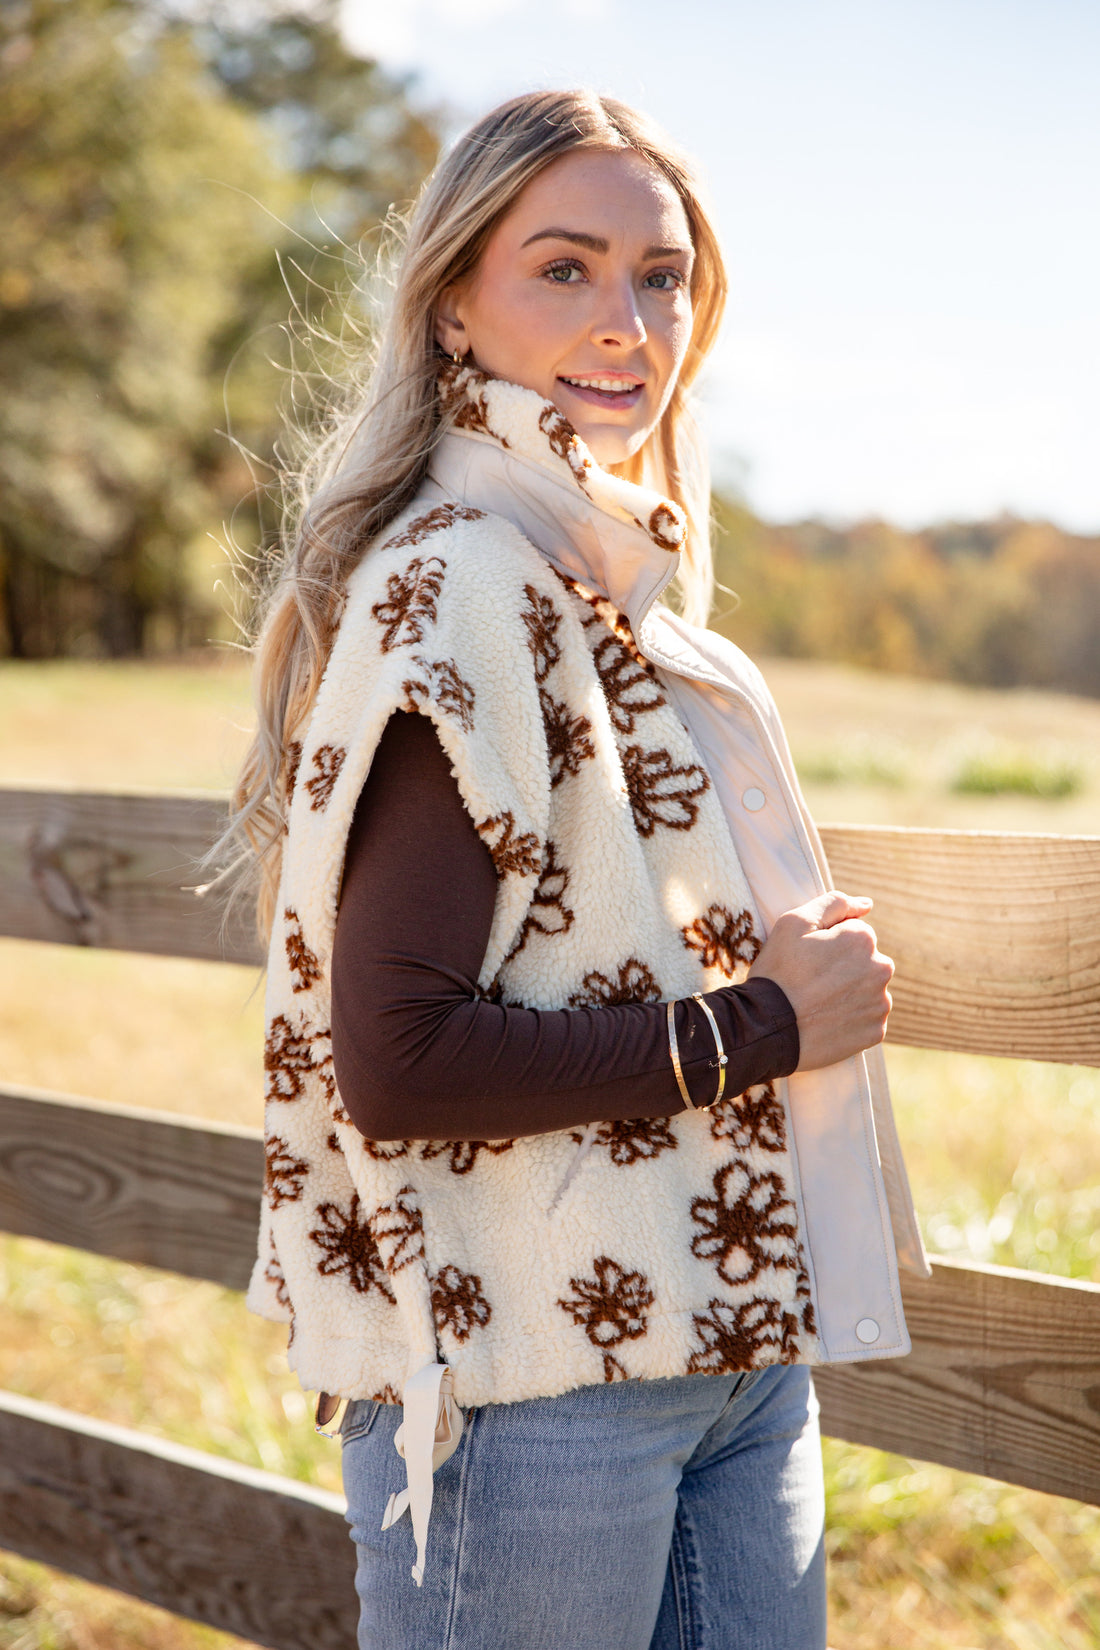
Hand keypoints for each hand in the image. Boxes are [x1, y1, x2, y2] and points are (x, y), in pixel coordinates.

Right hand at [747, 890, 893, 1070]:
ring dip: (849, 993)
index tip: (808, 960)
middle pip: (865, 962)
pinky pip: (866, 1019)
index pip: (854, 933)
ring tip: (817, 1003)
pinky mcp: (875, 1032)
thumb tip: (867, 904)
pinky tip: (826, 1021)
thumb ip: (834, 903)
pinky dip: (850, 1019)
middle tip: (811, 982)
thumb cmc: (778, 972)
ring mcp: (880, 1004)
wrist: (767, 1030)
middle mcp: (881, 970)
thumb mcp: (794, 922)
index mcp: (863, 939)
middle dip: (844, 968)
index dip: (827, 944)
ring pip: (867, 990)